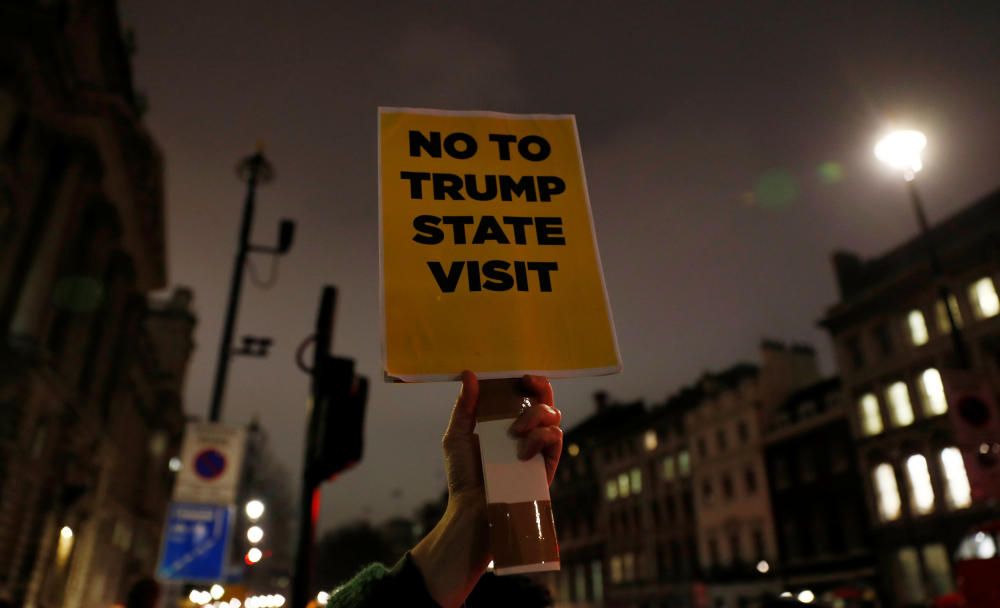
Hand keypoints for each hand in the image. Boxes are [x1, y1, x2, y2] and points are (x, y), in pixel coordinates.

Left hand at [443, 371, 562, 505]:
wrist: (471, 510)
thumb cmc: (463, 476)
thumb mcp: (457, 436)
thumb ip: (464, 406)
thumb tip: (470, 374)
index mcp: (504, 422)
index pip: (522, 395)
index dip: (526, 380)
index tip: (519, 373)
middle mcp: (525, 432)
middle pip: (545, 400)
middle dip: (541, 386)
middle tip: (529, 383)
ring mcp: (538, 448)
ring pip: (553, 415)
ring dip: (535, 415)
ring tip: (515, 431)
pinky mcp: (547, 464)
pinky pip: (556, 438)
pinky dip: (540, 437)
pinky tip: (522, 451)